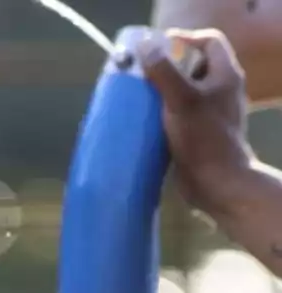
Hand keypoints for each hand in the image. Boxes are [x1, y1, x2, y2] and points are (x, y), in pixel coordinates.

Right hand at [140, 29, 254, 216]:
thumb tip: (144, 46)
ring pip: (184, 90)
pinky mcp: (198, 131)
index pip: (209, 41)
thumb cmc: (203, 138)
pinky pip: (178, 112)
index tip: (156, 49)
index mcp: (225, 76)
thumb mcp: (181, 100)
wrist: (216, 183)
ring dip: (161, 90)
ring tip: (137, 95)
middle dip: (166, 66)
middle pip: (193, 65)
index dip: (184, 39)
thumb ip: (163, 71)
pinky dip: (162, 111)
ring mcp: (210, 112)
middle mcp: (221, 90)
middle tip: (141, 73)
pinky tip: (144, 119)